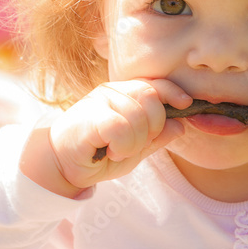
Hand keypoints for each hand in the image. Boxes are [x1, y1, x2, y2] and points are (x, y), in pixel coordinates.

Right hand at [39, 79, 191, 191]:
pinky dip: (123, 145)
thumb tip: (182, 125)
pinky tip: (111, 150)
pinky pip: (122, 128)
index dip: (173, 92)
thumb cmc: (99, 153)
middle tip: (136, 143)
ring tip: (118, 149)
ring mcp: (99, 101)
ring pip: (139, 117)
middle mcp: (111, 91)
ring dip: (135, 142)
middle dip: (154, 126)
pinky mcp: (90, 117)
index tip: (185, 104)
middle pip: (152, 98)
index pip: (155, 83)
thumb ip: (157, 137)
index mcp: (124, 93)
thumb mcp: (135, 148)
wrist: (62, 165)